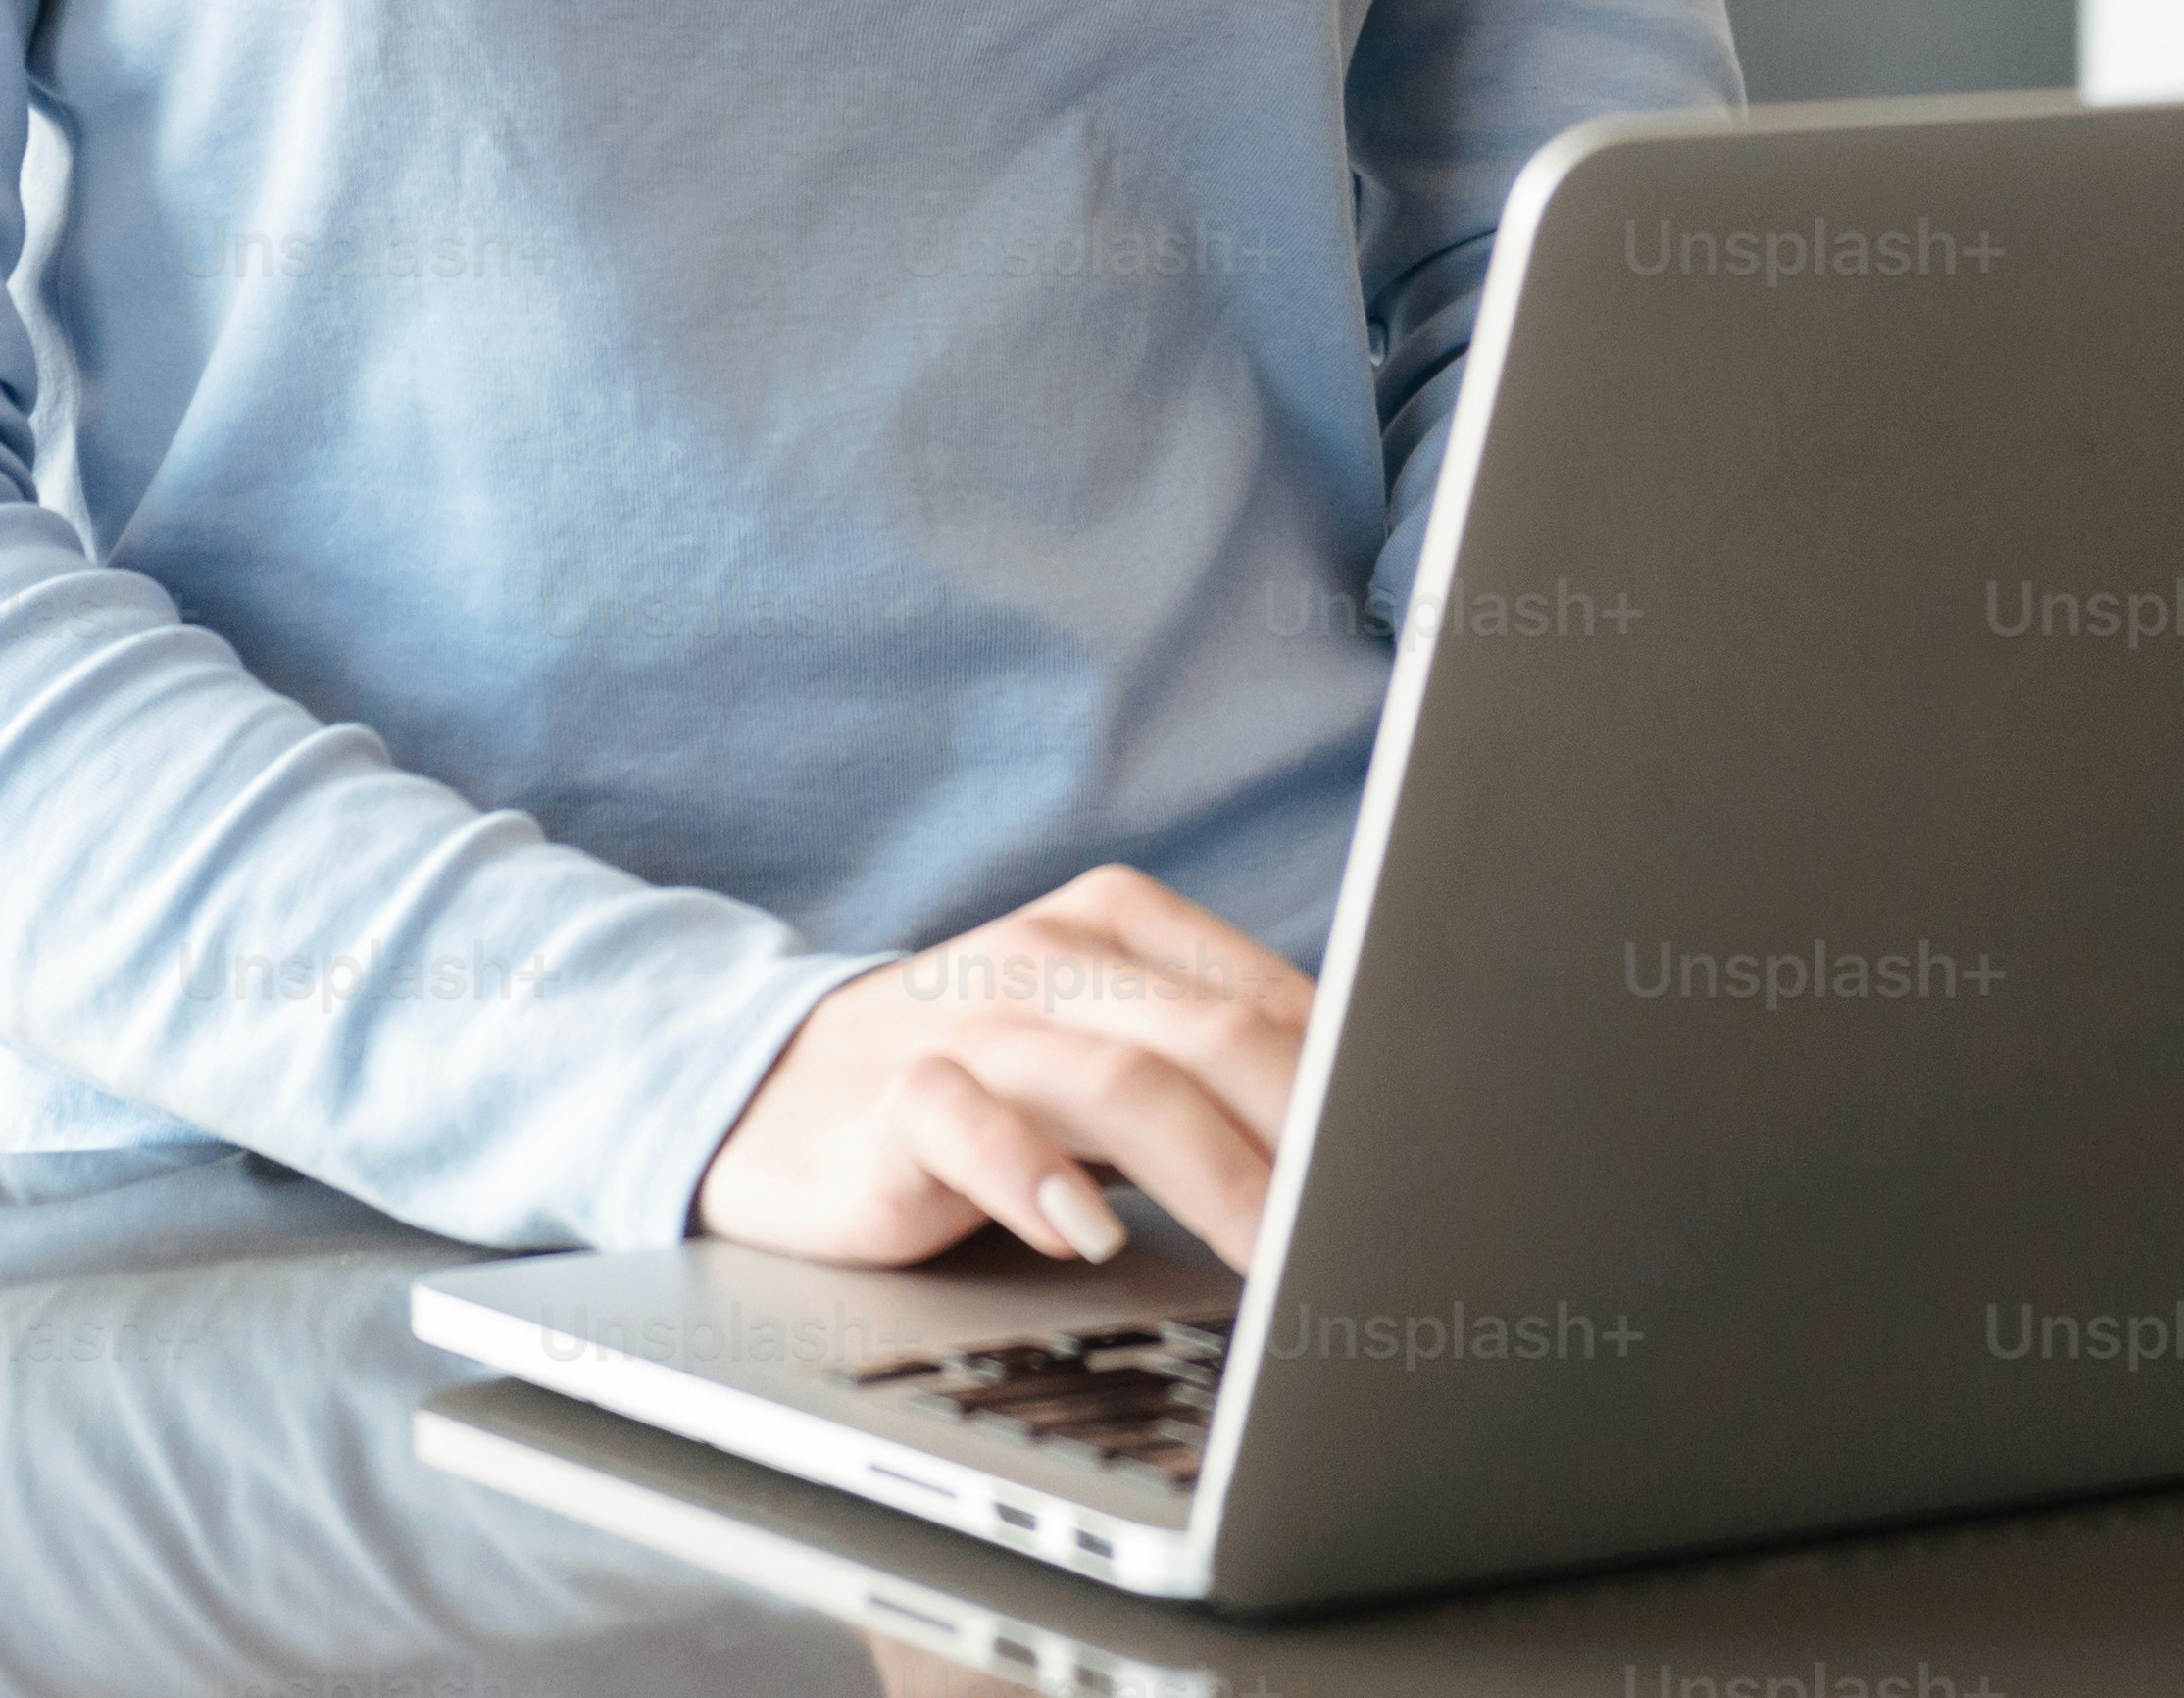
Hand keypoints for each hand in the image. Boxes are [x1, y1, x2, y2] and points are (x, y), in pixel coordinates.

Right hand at [693, 865, 1317, 1270]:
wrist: (766, 1095)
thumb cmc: (973, 1089)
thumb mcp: (1096, 1061)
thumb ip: (1204, 1078)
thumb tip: (1361, 1149)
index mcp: (1121, 927)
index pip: (1272, 1003)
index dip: (1354, 1090)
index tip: (1417, 1171)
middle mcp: (1053, 956)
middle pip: (1216, 1035)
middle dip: (1309, 1136)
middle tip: (1370, 1230)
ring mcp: (971, 1017)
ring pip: (1118, 1077)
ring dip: (1213, 1173)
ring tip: (1276, 1255)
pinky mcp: (893, 1093)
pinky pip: (968, 1119)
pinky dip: (1033, 1175)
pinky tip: (1085, 1233)